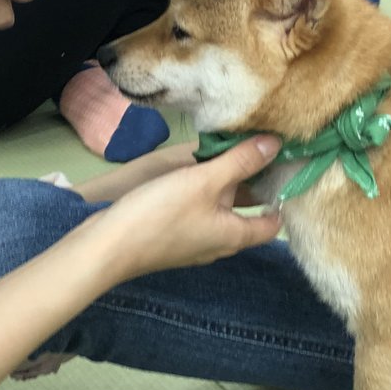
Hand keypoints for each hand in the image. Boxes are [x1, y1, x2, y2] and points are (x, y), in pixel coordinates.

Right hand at [96, 136, 282, 280]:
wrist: (108, 245)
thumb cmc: (161, 214)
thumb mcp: (205, 181)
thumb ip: (241, 161)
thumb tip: (277, 144)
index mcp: (235, 236)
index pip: (273, 224)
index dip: (281, 198)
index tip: (282, 169)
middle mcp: (218, 244)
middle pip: (245, 213)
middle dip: (251, 185)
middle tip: (254, 150)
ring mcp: (193, 243)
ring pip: (219, 212)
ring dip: (224, 187)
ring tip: (224, 153)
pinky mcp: (171, 238)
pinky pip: (197, 214)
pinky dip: (201, 194)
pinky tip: (191, 172)